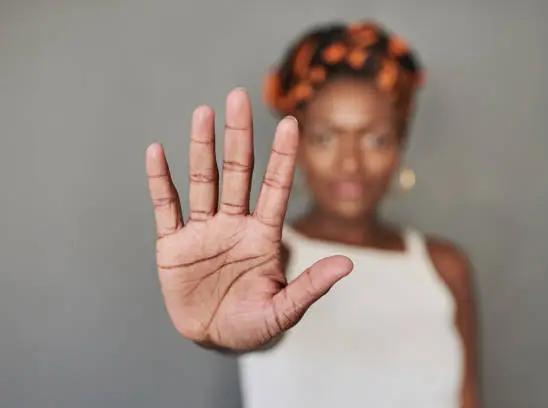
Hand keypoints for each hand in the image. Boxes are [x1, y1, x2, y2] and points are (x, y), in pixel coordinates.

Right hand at [145, 89, 352, 350]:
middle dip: (239, 136)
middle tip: (238, 97)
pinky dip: (160, 181)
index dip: (282, 157)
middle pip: (237, 172)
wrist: (214, 339)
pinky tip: (157, 152)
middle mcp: (234, 224)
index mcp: (263, 236)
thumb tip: (348, 263)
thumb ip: (311, 286)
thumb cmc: (253, 325)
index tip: (291, 123)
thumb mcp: (284, 310)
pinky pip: (166, 206)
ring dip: (201, 148)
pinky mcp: (173, 244)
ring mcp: (203, 231)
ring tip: (203, 113)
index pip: (275, 188)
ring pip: (203, 181)